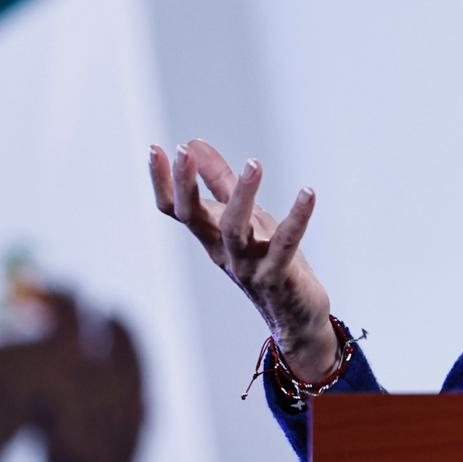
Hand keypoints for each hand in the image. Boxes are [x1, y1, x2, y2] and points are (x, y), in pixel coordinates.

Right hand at [148, 138, 337, 376]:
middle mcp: (223, 251)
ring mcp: (247, 266)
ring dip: (242, 195)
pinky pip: (285, 245)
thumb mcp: (244, 216)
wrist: (296, 317)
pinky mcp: (277, 277)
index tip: (154, 148)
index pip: (176, 210)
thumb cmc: (266, 260)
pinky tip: (308, 192)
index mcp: (211, 236)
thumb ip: (219, 181)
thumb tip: (193, 144)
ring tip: (253, 164)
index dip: (162, 182)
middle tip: (183, 153)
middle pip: (196, 219)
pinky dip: (298, 219)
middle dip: (186, 186)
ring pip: (235, 230)